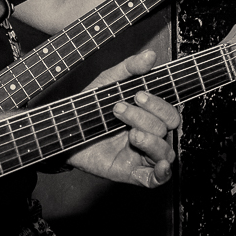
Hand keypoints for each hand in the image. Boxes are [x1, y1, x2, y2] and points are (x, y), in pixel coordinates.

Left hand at [66, 51, 180, 187]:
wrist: (65, 128)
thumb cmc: (89, 105)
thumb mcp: (109, 82)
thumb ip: (130, 68)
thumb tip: (151, 56)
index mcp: (150, 115)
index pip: (170, 112)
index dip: (159, 104)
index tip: (137, 94)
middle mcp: (151, 135)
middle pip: (166, 129)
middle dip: (145, 118)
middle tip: (119, 109)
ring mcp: (142, 155)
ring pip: (165, 152)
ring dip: (151, 141)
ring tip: (131, 133)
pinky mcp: (132, 172)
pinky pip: (156, 180)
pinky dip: (162, 174)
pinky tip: (159, 166)